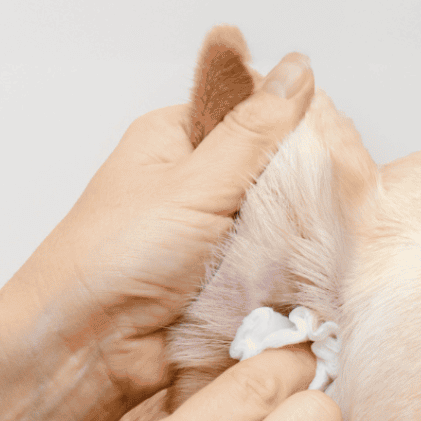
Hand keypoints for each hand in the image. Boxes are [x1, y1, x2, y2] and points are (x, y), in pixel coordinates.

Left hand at [0, 53, 314, 404]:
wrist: (89, 350)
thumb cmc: (115, 258)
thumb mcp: (193, 182)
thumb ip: (254, 133)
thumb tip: (298, 70)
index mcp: (176, 140)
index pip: (253, 113)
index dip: (294, 126)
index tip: (332, 145)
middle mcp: (194, 185)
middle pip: (273, 173)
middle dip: (299, 191)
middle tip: (326, 205)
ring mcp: (212, 239)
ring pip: (279, 227)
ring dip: (295, 242)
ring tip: (316, 249)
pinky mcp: (225, 287)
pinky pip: (272, 274)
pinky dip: (286, 279)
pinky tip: (306, 281)